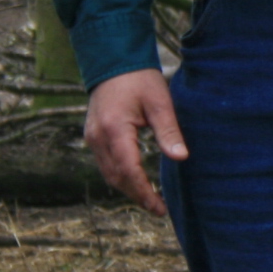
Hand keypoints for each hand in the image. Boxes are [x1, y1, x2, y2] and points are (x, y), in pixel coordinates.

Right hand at [84, 69, 184, 217]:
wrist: (113, 62)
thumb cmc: (140, 79)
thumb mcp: (160, 102)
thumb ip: (169, 131)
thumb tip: (180, 157)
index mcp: (114, 129)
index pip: (129, 170)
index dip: (144, 192)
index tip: (159, 208)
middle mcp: (97, 137)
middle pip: (116, 177)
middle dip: (136, 195)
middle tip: (158, 209)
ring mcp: (91, 137)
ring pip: (108, 173)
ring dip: (127, 188)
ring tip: (149, 200)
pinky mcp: (92, 136)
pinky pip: (105, 163)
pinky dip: (120, 176)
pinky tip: (135, 182)